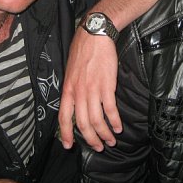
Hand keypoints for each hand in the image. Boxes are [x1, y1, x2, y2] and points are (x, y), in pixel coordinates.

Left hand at [59, 28, 121, 151]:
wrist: (94, 35)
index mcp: (68, 89)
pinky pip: (110, 110)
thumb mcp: (71, 71)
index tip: (68, 146)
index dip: (65, 134)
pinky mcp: (107, 86)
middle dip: (91, 139)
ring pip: (97, 120)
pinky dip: (115, 121)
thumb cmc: (83, 51)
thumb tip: (76, 103)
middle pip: (83, 124)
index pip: (63, 117)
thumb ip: (73, 88)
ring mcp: (93, 90)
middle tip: (98, 147)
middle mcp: (78, 93)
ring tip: (111, 141)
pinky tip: (119, 127)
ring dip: (105, 134)